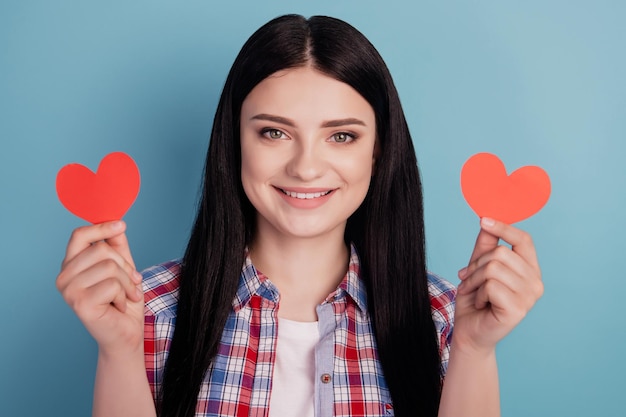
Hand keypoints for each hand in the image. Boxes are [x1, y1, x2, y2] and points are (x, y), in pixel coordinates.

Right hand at [56, 221, 143, 356]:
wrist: (125, 334)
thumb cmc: (123, 301)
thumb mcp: (123, 268)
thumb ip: (117, 246)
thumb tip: (117, 222)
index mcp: (71, 265)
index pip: (79, 235)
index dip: (101, 228)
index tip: (121, 225)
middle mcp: (64, 276)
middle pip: (101, 250)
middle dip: (125, 266)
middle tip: (132, 282)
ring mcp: (69, 291)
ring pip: (109, 267)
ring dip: (127, 283)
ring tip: (126, 296)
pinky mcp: (79, 304)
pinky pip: (112, 285)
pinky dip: (124, 295)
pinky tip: (119, 306)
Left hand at [453, 217, 543, 354]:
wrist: (469, 332)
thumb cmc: (475, 300)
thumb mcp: (478, 267)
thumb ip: (485, 245)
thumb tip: (486, 219)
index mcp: (530, 270)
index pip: (524, 239)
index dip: (504, 227)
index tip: (483, 220)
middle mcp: (536, 282)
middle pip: (501, 252)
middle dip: (476, 264)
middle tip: (467, 278)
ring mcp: (530, 297)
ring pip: (493, 268)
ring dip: (474, 279)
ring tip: (473, 291)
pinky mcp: (518, 309)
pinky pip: (491, 285)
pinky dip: (478, 293)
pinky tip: (481, 304)